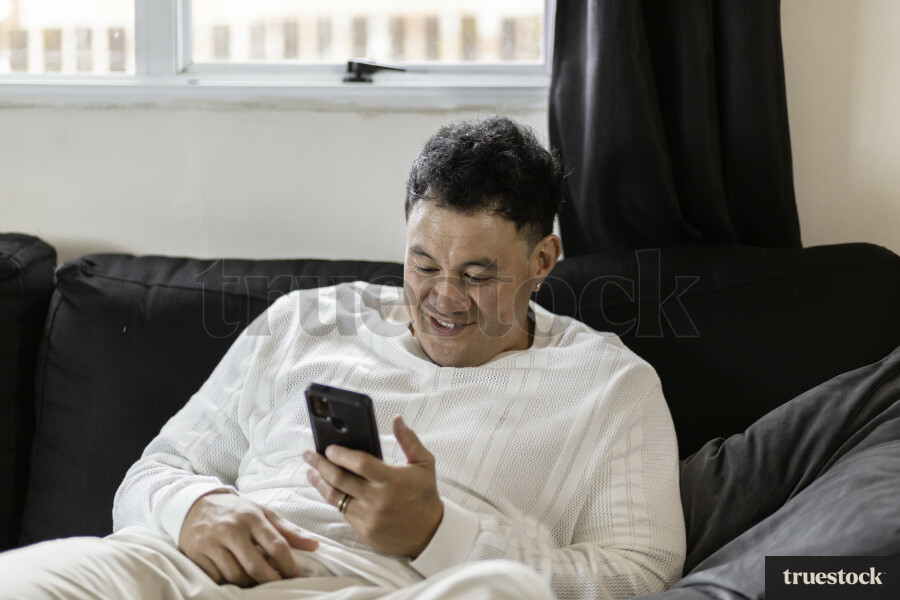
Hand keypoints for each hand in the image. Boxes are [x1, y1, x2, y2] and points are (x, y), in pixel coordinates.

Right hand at [179, 490, 318, 586]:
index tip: (296, 576)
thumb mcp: (262, 513)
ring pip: (236, 576)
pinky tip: (238, 578)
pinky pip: (217, 578)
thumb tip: (315, 545)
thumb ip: (288, 530)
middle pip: (256, 566)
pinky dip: (229, 583)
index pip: (277, 545)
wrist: (195, 504)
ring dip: (250, 584)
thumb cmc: (236, 511)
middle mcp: (231, 529)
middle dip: (271, 580)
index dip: (289, 565)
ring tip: (259, 582)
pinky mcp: (197, 554)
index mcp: (252, 517)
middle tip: (279, 585)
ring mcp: (212, 542)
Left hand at [304, 415, 443, 556]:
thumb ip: (409, 440)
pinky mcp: (364, 530)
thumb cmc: (425, 494)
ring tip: (311, 472)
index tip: (329, 448)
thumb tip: (397, 419)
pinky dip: (333, 498)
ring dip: (320, 482)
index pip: (360, 463)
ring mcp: (369, 517)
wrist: (429, 533)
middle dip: (321, 465)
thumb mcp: (424, 464)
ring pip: (336, 497)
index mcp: (393, 480)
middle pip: (340, 479)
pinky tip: (326, 488)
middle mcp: (379, 499)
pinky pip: (343, 511)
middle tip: (309, 455)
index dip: (341, 454)